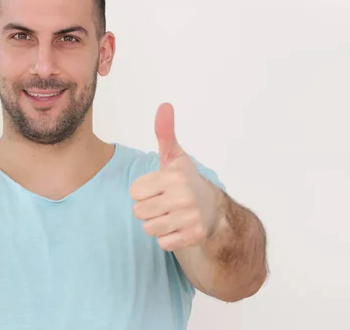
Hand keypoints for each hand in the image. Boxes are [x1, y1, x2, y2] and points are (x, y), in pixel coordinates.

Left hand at [131, 103, 219, 250]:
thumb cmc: (186, 181)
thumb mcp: (175, 157)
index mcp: (174, 176)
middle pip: (139, 212)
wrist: (214, 210)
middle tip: (164, 203)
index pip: (134, 192)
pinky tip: (177, 228)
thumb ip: (165, 133)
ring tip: (169, 215)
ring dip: (156, 224)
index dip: (143, 191)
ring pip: (149, 228)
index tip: (158, 188)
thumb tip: (164, 105)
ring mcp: (189, 218)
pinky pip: (163, 243)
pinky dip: (167, 238)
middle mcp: (183, 197)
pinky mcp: (193, 237)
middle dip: (148, 209)